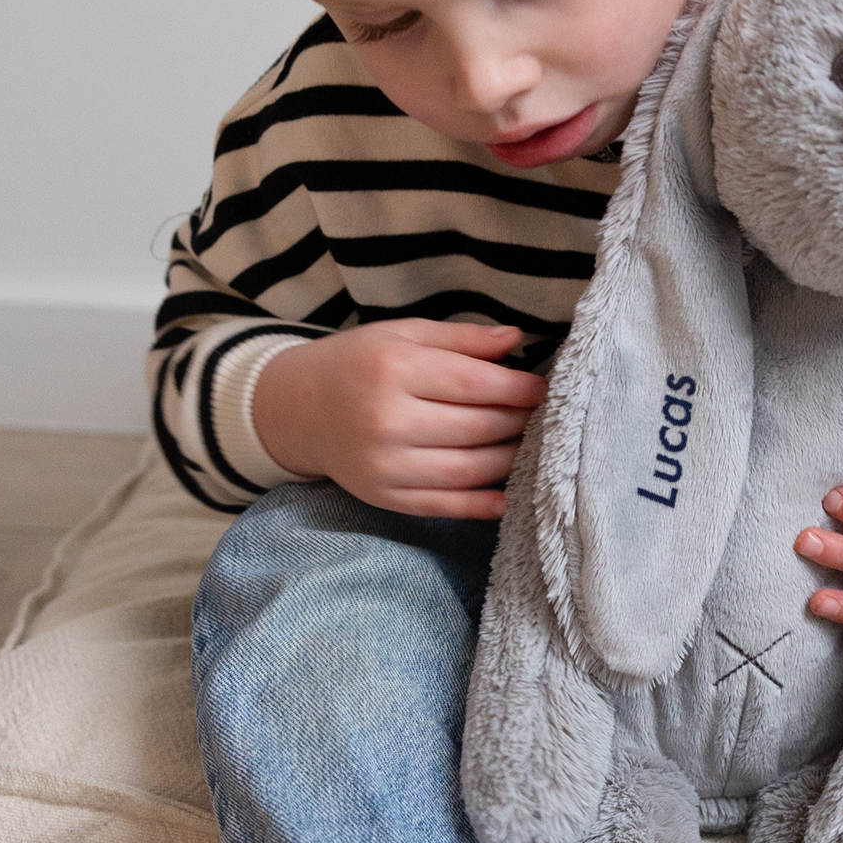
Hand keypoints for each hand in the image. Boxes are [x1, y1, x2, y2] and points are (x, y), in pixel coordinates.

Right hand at [251, 319, 548, 518]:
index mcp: (391, 370)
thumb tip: (516, 340)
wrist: (298, 409)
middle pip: (476, 428)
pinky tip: (508, 494)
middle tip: (541, 416)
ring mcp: (385, 466)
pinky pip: (445, 506)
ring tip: (529, 445)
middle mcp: (386, 421)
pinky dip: (483, 504)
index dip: (518, 389)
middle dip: (519, 422)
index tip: (543, 388)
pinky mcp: (384, 497)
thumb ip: (461, 339)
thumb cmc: (358, 364)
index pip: (473, 384)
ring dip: (510, 460)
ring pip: (469, 470)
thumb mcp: (403, 335)